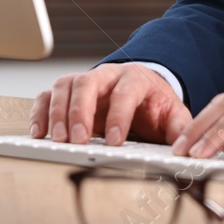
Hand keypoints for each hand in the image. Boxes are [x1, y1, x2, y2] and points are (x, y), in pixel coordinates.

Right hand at [31, 63, 191, 146]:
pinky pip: (47, 95)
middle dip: (81, 111)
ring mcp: (84, 82)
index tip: (114, 141)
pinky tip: (39, 133)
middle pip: (88, 83)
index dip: (119, 115)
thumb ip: (179, 128)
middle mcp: (106, 76)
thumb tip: (184, 148)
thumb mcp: (173, 114)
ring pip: (64, 86)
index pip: (125, 91)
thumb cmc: (154, 105)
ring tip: (58, 139)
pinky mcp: (67, 93)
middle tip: (77, 140)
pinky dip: (40, 112)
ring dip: (57, 113)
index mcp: (135, 79)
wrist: (143, 90)